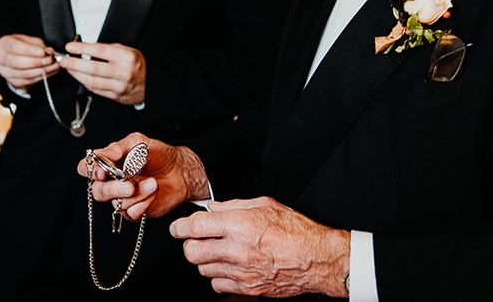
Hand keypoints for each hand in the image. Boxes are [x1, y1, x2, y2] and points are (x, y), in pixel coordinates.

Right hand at [0, 34, 58, 88]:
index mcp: (4, 43)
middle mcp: (0, 58)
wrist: (17, 56)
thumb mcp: (30, 40)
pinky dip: (40, 77)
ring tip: (53, 66)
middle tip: (49, 60)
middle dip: (36, 62)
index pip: (14, 47)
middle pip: (16, 63)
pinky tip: (49, 72)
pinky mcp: (12, 81)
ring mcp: (5, 72)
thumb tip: (49, 52)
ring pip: (23, 74)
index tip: (43, 52)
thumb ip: (39, 45)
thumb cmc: (24, 46)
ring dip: (40, 71)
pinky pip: (27, 81)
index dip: (29, 50)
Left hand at [61, 40, 145, 105]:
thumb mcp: (128, 50)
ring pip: (92, 81)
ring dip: (76, 74)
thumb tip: (86, 49)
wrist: (151, 83)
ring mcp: (119, 86)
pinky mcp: (115, 96)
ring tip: (69, 68)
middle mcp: (123, 72)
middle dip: (74, 64)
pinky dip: (84, 82)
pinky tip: (79, 77)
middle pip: (93, 68)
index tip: (71, 47)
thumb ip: (109, 50)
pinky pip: (95, 90)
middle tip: (64, 60)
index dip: (82, 49)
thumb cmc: (136, 65)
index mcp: (127, 57)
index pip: (100, 51)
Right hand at [77, 132, 209, 219]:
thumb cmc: (158, 154)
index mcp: (108, 163)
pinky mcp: (135, 210)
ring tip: (152, 183)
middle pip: (98, 191)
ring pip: (116, 204)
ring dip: (137, 194)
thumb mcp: (138, 143)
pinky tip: (153, 193)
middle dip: (114, 189)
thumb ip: (117, 148)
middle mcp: (112, 182)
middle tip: (130, 185)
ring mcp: (122, 197)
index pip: (86, 168)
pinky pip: (130, 214)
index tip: (103, 171)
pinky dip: (143, 204)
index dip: (90, 171)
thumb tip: (100, 156)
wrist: (180, 170)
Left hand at [169, 197, 349, 297]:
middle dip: (190, 244)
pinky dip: (217, 276)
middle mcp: (236, 250)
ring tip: (217, 251)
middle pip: (193, 252)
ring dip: (204, 259)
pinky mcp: (247, 288)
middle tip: (196, 239)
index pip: (196, 227)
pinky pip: (217, 285)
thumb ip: (232, 205)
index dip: (181, 227)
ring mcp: (240, 272)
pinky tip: (227, 266)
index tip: (177, 228)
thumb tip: (212, 208)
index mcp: (239, 225)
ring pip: (203, 269)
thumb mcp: (263, 204)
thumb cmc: (294, 229)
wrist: (315, 258)